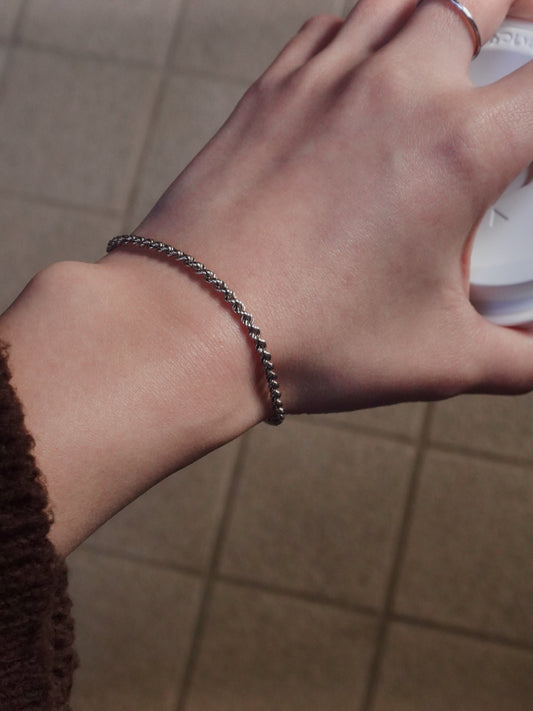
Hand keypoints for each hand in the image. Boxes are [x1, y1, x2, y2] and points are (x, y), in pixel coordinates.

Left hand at [112, 0, 532, 414]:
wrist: (194, 327)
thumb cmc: (313, 343)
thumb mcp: (440, 359)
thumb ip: (518, 361)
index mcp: (456, 151)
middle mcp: (395, 91)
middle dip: (522, 15)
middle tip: (526, 46)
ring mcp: (325, 81)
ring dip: (448, 10)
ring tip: (460, 47)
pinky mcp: (271, 91)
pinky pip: (332, 25)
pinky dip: (367, 29)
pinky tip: (370, 67)